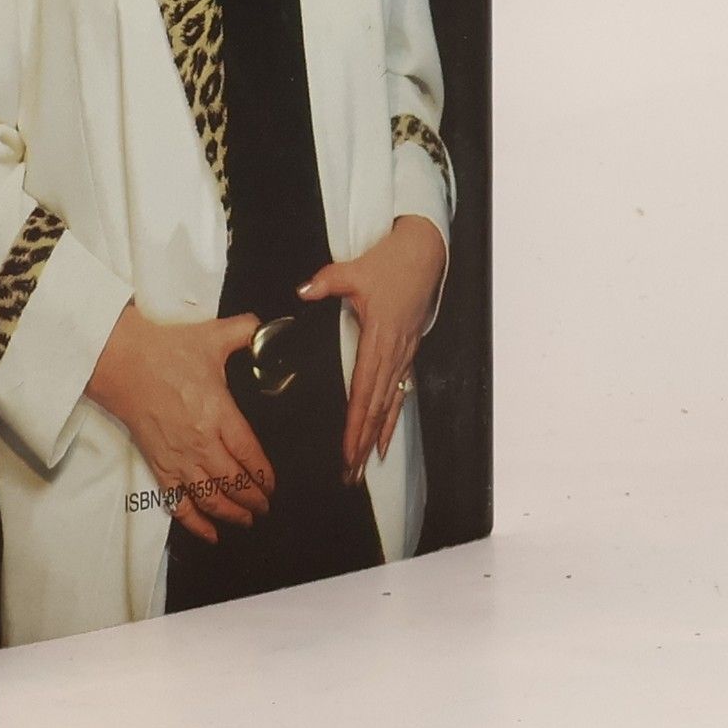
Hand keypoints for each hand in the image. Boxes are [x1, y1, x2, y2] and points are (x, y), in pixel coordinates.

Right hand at [85, 303, 274, 545]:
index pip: (250, 456)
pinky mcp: (158, 465)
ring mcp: (178, 458)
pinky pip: (178, 504)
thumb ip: (245, 331)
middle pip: (234, 483)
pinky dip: (195, 523)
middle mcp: (200, 443)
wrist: (122, 360)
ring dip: (232, 514)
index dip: (265, 476)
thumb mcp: (211, 336)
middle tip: (265, 507)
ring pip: (211, 499)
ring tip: (247, 519)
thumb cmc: (166, 349)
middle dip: (254, 500)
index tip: (273, 485)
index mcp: (218, 414)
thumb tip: (269, 325)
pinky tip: (210, 533)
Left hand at [297, 213, 446, 484]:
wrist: (423, 255)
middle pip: (376, 408)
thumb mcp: (353, 270)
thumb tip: (303, 290)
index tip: (347, 450)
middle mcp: (394, 353)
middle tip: (349, 473)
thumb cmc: (389, 263)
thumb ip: (326, 282)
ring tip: (362, 468)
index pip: (364, 390)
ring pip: (388, 406)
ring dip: (375, 439)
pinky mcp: (408, 352)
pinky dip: (391, 421)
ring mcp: (403, 355)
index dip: (355, 423)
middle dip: (362, 443)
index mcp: (379, 337)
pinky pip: (399, 394)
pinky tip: (383, 443)